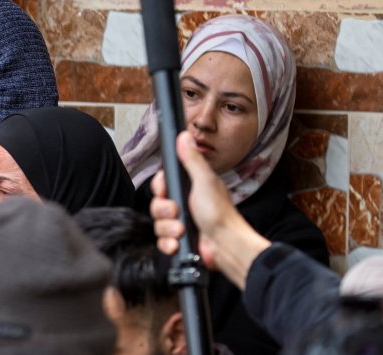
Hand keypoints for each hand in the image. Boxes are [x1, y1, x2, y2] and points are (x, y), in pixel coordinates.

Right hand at [150, 131, 269, 289]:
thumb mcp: (205, 181)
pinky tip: (177, 243)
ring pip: (158, 222)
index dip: (160, 187)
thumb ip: (191, 159)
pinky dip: (167, 243)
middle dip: (163, 210)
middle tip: (176, 211)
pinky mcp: (179, 240)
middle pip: (156, 203)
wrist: (227, 246)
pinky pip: (161, 240)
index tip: (166, 191)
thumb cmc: (220, 214)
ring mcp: (181, 222)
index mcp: (190, 187)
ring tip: (181, 230)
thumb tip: (185, 136)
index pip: (162, 182)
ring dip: (167, 228)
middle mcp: (184, 204)